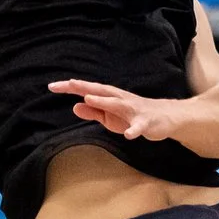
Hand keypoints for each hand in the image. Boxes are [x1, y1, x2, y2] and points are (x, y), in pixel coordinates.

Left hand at [48, 80, 188, 141]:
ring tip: (89, 98)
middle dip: (84, 87)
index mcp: (110, 98)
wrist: (167, 117)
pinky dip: (134, 130)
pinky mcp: (147, 122)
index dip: (70, 88)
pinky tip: (129, 135)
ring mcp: (134, 110)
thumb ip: (94, 112)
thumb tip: (75, 107)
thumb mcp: (111, 116)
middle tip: (67, 84)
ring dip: (104, 101)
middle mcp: (121, 99)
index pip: (88, 90)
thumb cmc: (135, 115)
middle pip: (100, 91)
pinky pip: (139, 126)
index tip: (52, 86)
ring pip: (118, 104)